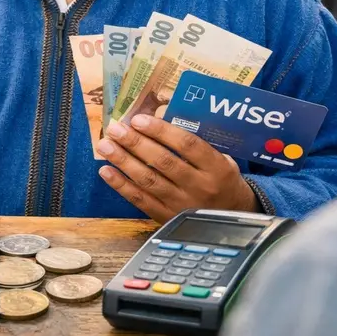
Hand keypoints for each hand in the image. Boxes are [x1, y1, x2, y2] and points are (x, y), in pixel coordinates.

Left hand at [97, 115, 256, 222]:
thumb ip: (196, 144)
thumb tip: (160, 118)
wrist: (232, 217)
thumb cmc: (222, 179)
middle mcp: (199, 186)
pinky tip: (106, 171)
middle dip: (136, 143)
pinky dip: (121, 186)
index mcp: (216, 167)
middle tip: (115, 129)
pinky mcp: (167, 217)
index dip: (161, 131)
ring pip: (149, 181)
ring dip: (123, 162)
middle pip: (164, 162)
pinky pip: (141, 201)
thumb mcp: (222, 159)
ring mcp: (182, 204)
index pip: (187, 145)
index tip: (138, 119)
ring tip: (105, 146)